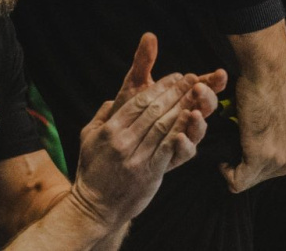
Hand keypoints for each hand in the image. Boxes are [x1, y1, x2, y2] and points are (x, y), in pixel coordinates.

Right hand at [67, 33, 224, 228]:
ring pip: (164, 124)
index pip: (138, 102)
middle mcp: (122, 141)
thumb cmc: (93, 172)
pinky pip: (168, 146)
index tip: (176, 76)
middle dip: (176, 91)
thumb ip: (100, 118)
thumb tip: (111, 100)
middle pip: (154, 110)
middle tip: (192, 78)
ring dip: (183, 105)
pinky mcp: (149, 171)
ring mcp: (136, 157)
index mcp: (109, 131)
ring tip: (198, 91)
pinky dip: (181, 129)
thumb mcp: (87, 141)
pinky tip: (193, 117)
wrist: (95, 209)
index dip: (160, 86)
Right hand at [220, 25, 285, 192]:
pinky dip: (226, 169)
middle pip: (250, 182)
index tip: (242, 144)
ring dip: (232, 162)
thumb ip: (268, 151)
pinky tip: (231, 145)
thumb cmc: (266, 98)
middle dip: (238, 163)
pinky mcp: (261, 156)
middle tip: (237, 139)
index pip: (260, 178)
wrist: (267, 76)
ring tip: (236, 138)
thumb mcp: (274, 133)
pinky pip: (236, 181)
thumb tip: (247, 163)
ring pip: (241, 181)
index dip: (244, 163)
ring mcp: (278, 161)